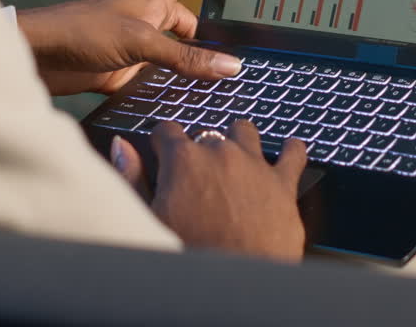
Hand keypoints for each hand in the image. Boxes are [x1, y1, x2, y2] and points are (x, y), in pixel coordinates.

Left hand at [16, 0, 240, 95]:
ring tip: (215, 83)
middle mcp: (142, 22)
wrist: (34, 55)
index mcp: (149, 2)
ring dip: (186, 67)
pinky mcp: (115, 75)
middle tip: (231, 52)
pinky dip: (162, 89)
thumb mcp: (141, 41)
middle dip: (203, 35)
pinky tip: (177, 102)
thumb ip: (184, 58)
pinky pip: (147, 81)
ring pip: (167, 55)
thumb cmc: (82, 32)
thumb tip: (230, 65)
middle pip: (180, 24)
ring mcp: (128, 49)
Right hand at [121, 120, 307, 261]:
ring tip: (236, 157)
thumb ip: (132, 178)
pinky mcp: (283, 183)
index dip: (162, 141)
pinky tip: (290, 148)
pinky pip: (294, 153)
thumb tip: (122, 146)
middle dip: (200, 150)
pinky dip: (292, 149)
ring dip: (239, 141)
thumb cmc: (188, 255)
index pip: (166, 130)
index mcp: (183, 160)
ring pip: (246, 132)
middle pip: (206, 135)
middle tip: (197, 176)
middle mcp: (220, 153)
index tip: (162, 151)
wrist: (235, 286)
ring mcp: (254, 165)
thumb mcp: (148, 218)